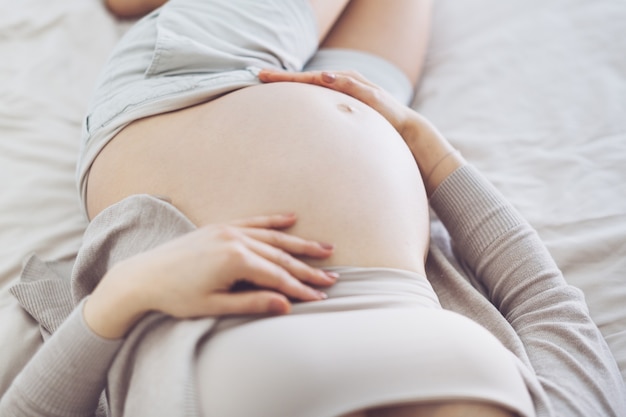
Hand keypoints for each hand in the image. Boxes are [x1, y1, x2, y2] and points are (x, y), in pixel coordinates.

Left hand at [84, 213, 336, 338]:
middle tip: (332, 278)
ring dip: (300, 243)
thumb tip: (285, 306)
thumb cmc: (176, 297)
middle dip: (308, 269)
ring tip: (325, 248)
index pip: (278, 277)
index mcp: (235, 261)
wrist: (142, 276)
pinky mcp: (220, 227)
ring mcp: (228, 230)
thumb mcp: (214, 306)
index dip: (301, 289)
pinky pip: (253, 221)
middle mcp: (235, 240)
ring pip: (273, 237)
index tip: (321, 298)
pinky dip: (274, 220)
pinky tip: (292, 218)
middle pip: (281, 256)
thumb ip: (252, 304)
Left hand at [260, 69, 464, 194]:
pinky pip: (352, 87)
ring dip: (303, 77)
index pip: (303, 89)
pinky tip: (324, 78)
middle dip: (283, 77)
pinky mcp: (372, 96)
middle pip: (308, 80)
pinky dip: (338, 82)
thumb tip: (304, 152)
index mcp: (335, 97)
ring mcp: (358, 88)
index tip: (257, 85)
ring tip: (280, 76)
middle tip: (258, 74)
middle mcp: (344, 87)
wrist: (408, 135)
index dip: (282, 86)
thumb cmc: (375, 138)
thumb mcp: (347, 137)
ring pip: (325, 79)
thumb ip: (328, 135)